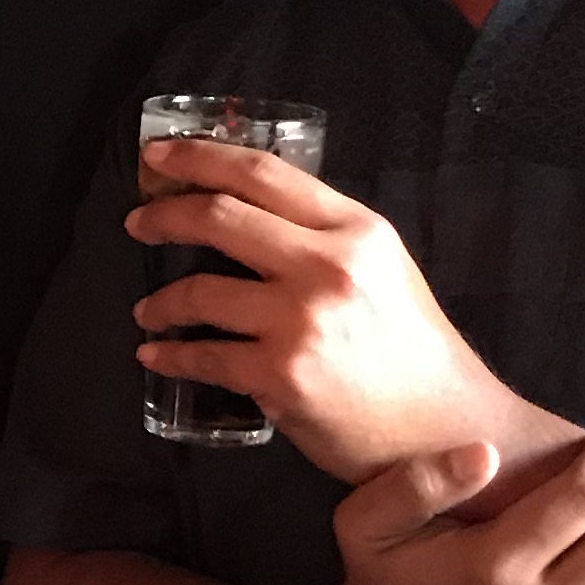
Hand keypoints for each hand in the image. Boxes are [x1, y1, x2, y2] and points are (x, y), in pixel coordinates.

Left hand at [131, 140, 567, 485]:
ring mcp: (302, 321)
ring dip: (160, 301)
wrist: (447, 427)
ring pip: (200, 291)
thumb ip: (324, 235)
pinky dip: (170, 357)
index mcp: (355, 229)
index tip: (158, 158)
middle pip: (220, 217)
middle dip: (163, 216)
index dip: (200, 157)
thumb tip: (247, 210)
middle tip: (137, 223)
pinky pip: (203, 357)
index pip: (263, 173)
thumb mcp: (383, 268)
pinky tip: (157, 356)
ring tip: (149, 311)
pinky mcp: (281, 376)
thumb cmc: (411, 349)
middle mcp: (328, 265)